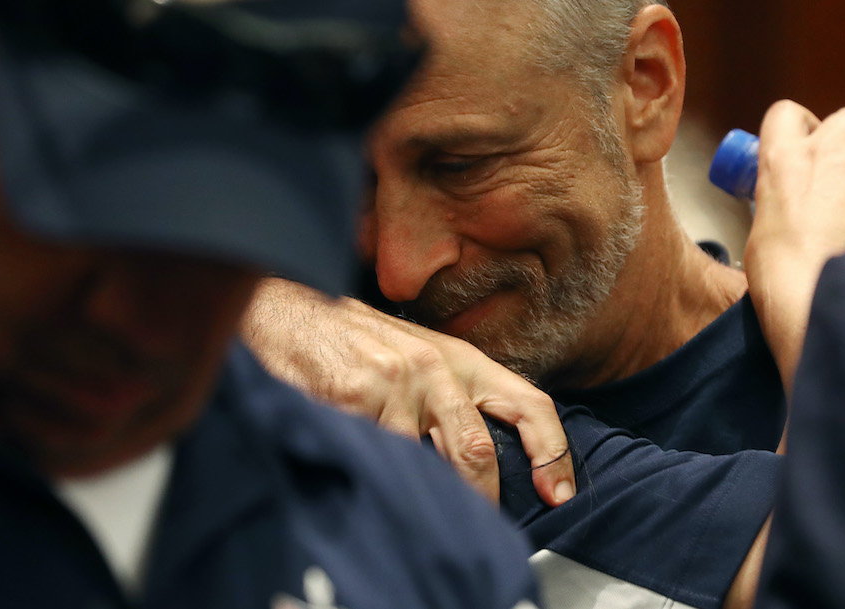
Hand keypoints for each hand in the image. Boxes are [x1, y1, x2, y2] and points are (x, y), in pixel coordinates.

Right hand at [241, 278, 575, 505]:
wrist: (288, 314)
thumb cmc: (357, 342)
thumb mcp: (419, 356)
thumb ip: (453, 398)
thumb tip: (486, 464)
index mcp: (461, 358)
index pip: (528, 402)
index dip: (553, 451)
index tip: (557, 494)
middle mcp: (434, 367)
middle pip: (478, 450)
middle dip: (481, 500)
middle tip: (477, 530)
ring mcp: (393, 382)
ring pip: (422, 465)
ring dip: (417, 494)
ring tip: (406, 504)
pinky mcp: (353, 397)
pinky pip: (374, 458)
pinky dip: (374, 478)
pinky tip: (363, 474)